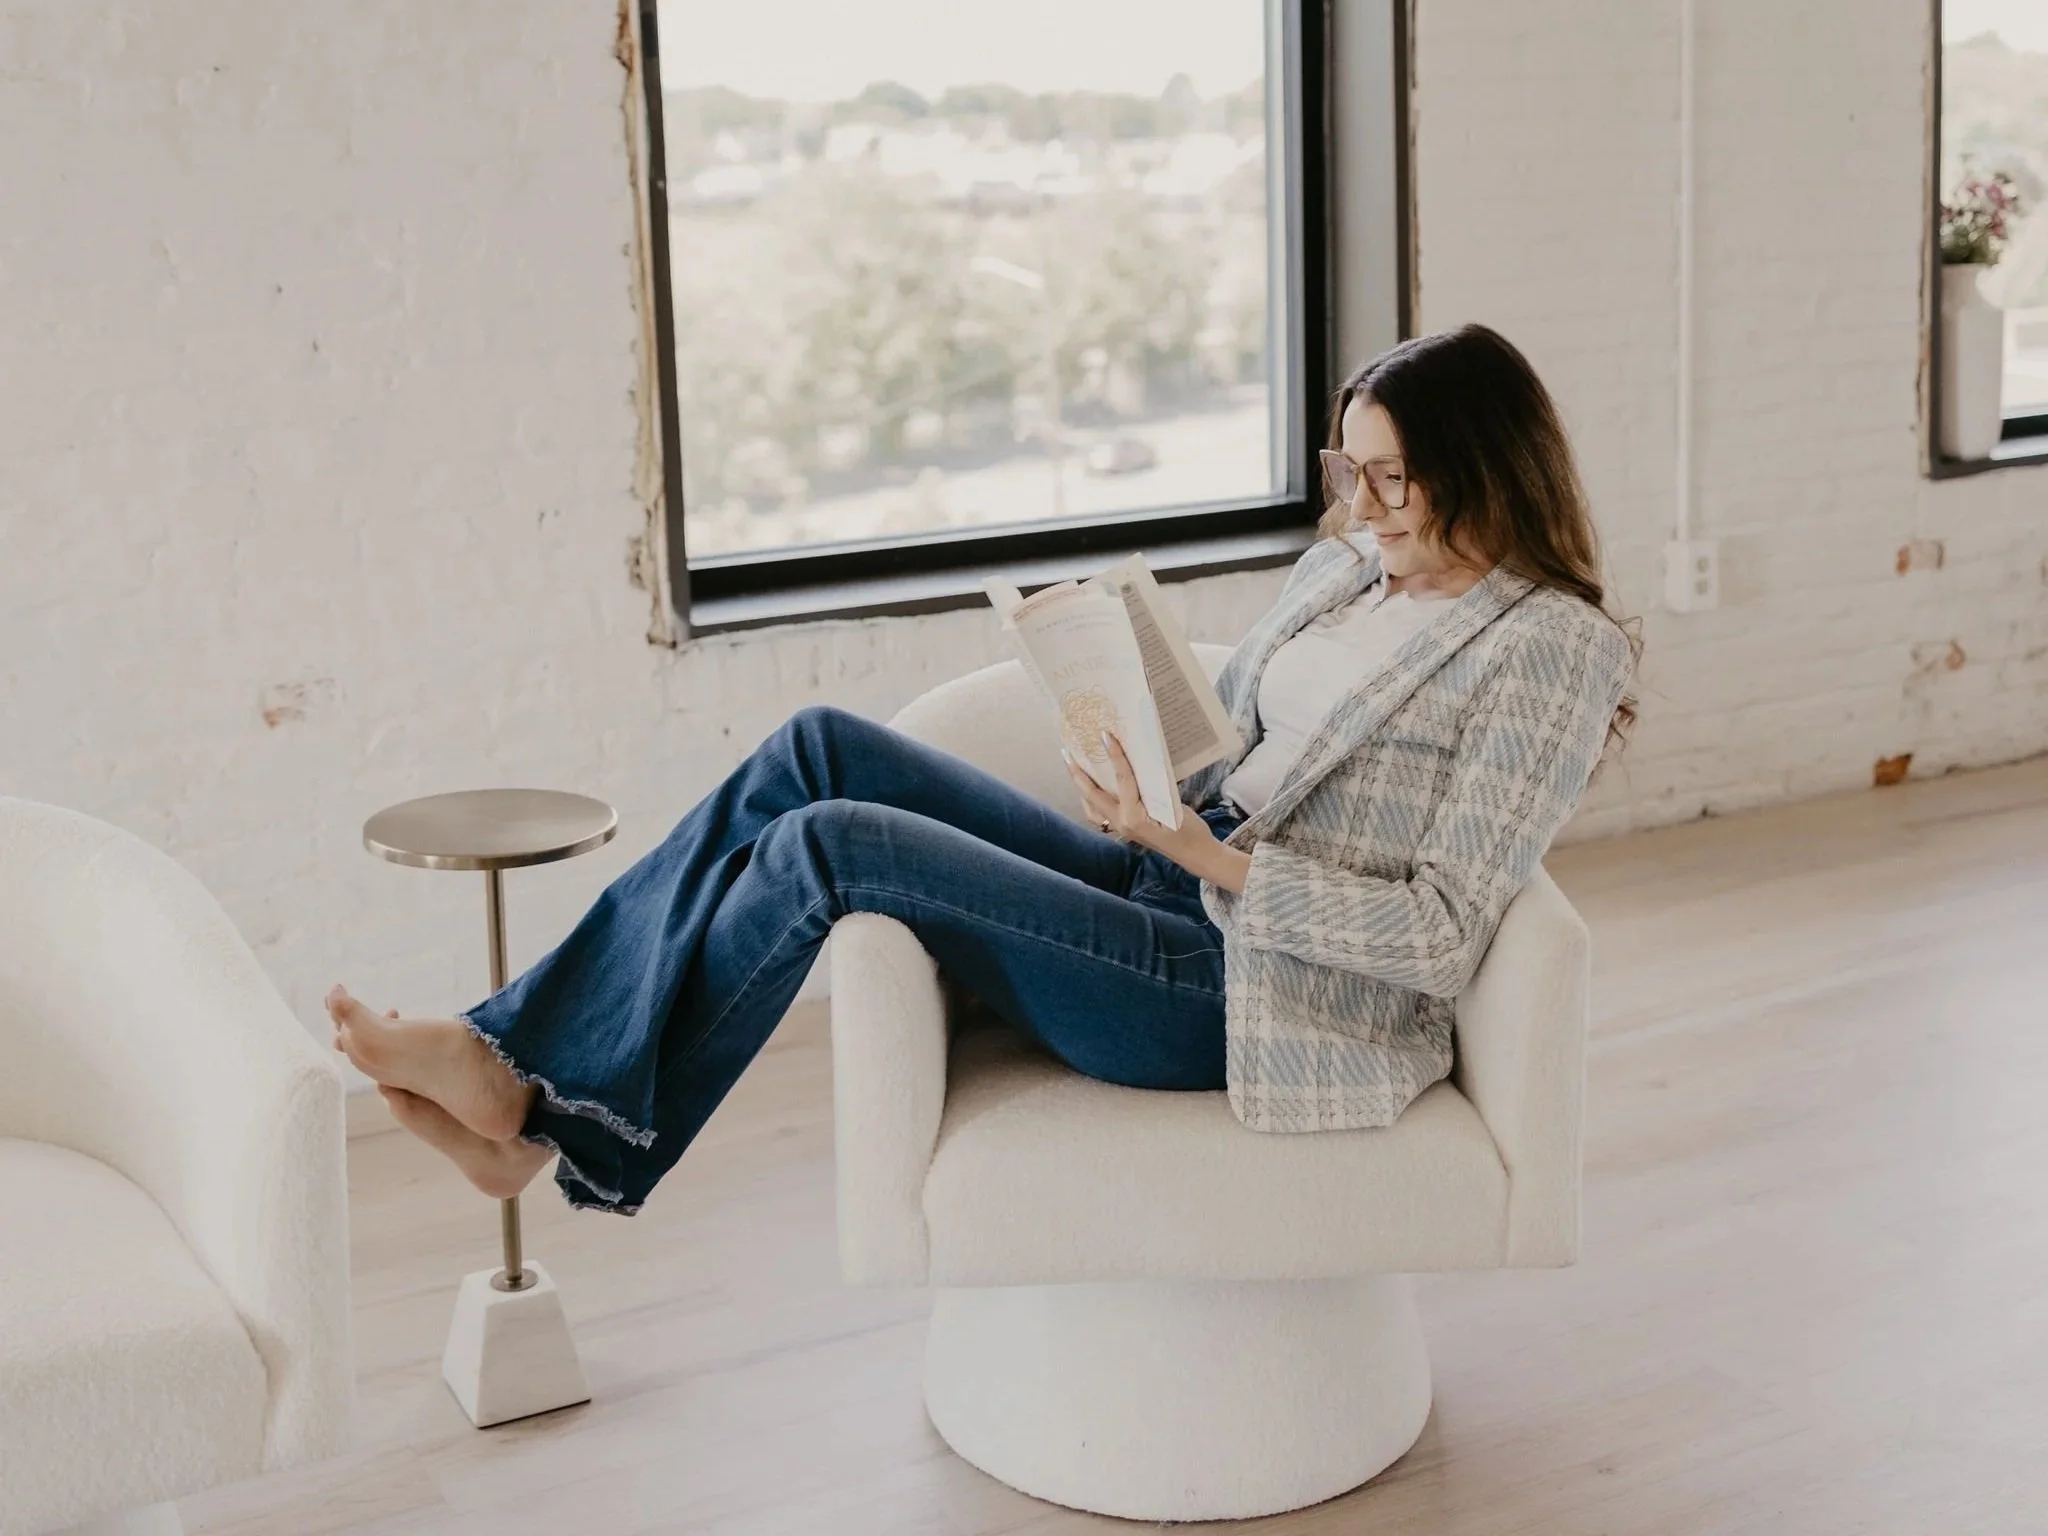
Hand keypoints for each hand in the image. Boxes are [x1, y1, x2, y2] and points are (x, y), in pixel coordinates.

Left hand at [1064, 729, 1250, 891]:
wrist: (1195, 854)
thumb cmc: (1190, 830)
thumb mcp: (1175, 804)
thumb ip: (1157, 785)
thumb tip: (1142, 760)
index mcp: (1134, 817)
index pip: (1122, 780)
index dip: (1115, 756)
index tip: (1105, 735)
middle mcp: (1122, 823)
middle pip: (1093, 794)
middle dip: (1078, 773)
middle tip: (1066, 752)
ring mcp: (1120, 828)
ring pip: (1091, 807)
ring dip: (1081, 787)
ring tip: (1073, 767)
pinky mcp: (1123, 830)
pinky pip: (1099, 814)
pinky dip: (1092, 800)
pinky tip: (1092, 788)